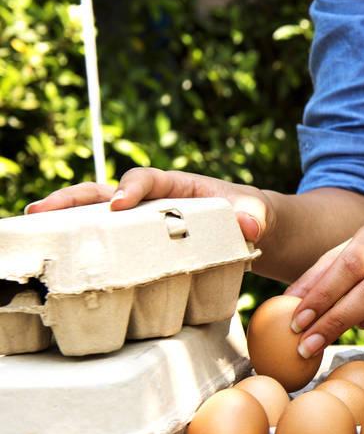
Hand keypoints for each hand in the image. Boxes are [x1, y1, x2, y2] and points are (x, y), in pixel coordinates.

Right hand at [25, 168, 272, 243]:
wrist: (256, 230)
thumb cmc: (254, 215)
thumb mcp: (262, 212)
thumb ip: (256, 214)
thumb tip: (248, 224)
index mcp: (179, 185)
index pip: (148, 178)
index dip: (131, 188)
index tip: (120, 204)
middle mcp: (154, 200)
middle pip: (105, 192)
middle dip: (73, 198)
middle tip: (40, 210)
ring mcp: (143, 222)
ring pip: (96, 214)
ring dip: (64, 219)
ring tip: (31, 226)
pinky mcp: (141, 243)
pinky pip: (108, 240)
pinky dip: (82, 244)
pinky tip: (55, 255)